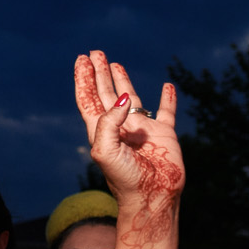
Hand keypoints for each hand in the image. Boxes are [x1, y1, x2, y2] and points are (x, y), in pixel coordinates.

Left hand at [73, 52, 184, 207]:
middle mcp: (120, 126)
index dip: (83, 79)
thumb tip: (120, 98)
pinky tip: (167, 86)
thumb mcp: (106, 150)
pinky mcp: (164, 134)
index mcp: (101, 130)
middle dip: (99, 73)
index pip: (88, 99)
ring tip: (115, 63)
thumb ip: (108, 122)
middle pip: (105, 93)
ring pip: (131, 98)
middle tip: (95, 53)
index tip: (81, 60)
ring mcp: (142, 129)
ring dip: (123, 80)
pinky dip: (168, 98)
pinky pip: (167, 112)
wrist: (152, 196)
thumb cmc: (124, 178)